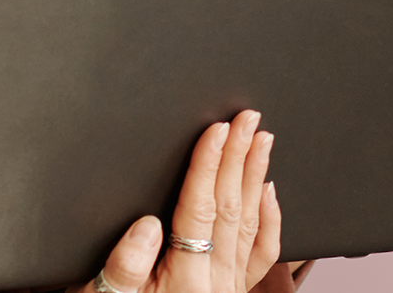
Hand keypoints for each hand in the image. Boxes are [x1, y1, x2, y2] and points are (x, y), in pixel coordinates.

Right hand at [82, 110, 297, 292]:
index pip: (199, 210)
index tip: (218, 130)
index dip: (208, 166)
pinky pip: (261, 252)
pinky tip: (269, 190)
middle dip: (238, 158)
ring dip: (256, 176)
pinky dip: (268, 217)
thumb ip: (123, 267)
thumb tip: (146, 226)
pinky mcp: (233, 292)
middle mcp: (215, 284)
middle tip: (247, 119)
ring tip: (261, 139)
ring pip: (249, 223)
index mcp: (183, 281)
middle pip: (230, 209)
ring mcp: (229, 289)